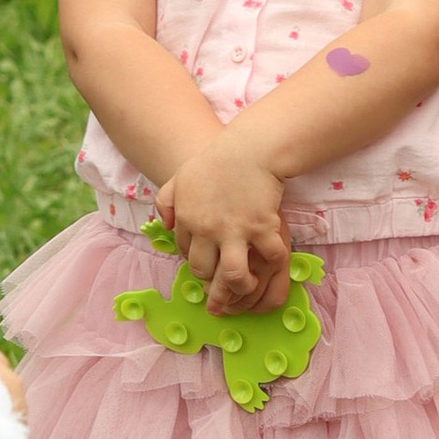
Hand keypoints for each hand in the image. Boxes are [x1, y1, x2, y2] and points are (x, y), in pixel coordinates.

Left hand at [154, 148, 292, 316]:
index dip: (198, 263)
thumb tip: (166, 227)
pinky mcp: (262, 227)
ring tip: (248, 285)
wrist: (248, 148)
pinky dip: (273, 264)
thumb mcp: (180, 178)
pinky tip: (271, 263)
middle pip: (204, 272)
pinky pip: (270, 257)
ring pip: (233, 276)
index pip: (186, 255)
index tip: (209, 264)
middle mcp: (208, 230)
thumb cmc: (214, 161)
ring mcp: (236, 230)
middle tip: (223, 289)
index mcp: (187, 220)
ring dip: (240, 288)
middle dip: (213, 286)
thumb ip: (166, 202)